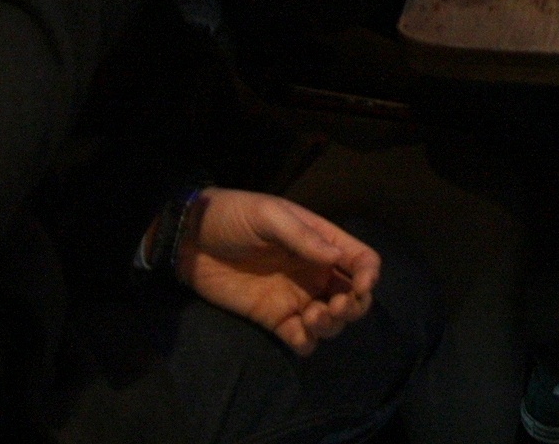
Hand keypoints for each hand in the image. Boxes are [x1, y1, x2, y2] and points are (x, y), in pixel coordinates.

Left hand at [177, 189, 379, 355]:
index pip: (361, 259)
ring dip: (332, 325)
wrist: (190, 240)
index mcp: (320, 241)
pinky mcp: (273, 318)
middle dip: (354, 306)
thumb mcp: (268, 216)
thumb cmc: (233, 216)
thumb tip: (337, 256)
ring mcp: (295, 297)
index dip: (368, 274)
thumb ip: (302, 237)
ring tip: (312, 318)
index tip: (360, 286)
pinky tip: (298, 333)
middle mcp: (315, 272)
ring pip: (331, 321)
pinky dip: (307, 342)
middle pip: (353, 296)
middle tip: (333, 307)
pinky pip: (301, 339)